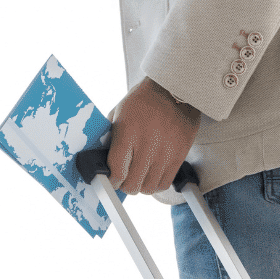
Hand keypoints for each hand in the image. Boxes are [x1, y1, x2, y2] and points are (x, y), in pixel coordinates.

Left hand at [108, 77, 201, 194]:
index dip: (112, 180)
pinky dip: (155, 183)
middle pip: (132, 184)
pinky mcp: (179, 155)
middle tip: (124, 178)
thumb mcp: (119, 113)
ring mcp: (165, 152)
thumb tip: (100, 159)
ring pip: (148, 188)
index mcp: (128, 132)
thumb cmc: (143, 100)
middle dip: (125, 185)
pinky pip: (164, 183)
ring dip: (141, 186)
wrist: (174, 90)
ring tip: (139, 176)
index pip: (117, 171)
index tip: (111, 179)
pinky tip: (152, 174)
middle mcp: (147, 144)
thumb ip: (110, 137)